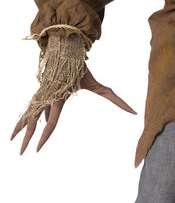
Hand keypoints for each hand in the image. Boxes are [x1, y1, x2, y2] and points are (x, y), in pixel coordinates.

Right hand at [11, 66, 135, 154]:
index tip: (38, 149)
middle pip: (33, 122)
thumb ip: (115, 99)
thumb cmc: (82, 68)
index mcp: (59, 98)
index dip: (44, 137)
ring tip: (12, 140)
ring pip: (28, 114)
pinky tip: (25, 127)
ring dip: (21, 127)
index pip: (51, 123)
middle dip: (27, 138)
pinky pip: (31, 107)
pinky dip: (26, 117)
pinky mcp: (41, 92)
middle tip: (23, 153)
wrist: (65, 48)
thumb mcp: (99, 85)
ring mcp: (42, 94)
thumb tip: (134, 112)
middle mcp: (47, 97)